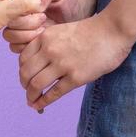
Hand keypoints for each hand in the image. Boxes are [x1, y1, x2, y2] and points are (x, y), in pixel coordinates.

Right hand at [2, 0, 88, 52]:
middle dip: (27, 25)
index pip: (9, 8)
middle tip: (44, 21)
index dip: (24, 13)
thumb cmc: (66, 2)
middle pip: (8, 23)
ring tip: (44, 31)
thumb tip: (34, 2)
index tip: (42, 12)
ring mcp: (19, 30)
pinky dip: (28, 46)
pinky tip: (43, 40)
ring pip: (10, 38)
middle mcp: (15, 15)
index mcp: (19, 1)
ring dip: (27, 36)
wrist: (76, 16)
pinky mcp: (24, 43)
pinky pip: (16, 48)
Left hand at [18, 10, 132, 111]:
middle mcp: (50, 50)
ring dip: (31, 96)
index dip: (22, 72)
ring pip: (36, 85)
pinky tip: (41, 106)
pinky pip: (54, 93)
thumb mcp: (62, 31)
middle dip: (24, 86)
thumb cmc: (91, 31)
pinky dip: (44, 102)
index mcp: (45, 37)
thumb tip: (40, 65)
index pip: (22, 59)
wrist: (112, 30)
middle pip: (26, 73)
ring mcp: (62, 64)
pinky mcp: (76, 77)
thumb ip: (50, 45)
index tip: (26, 79)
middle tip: (29, 92)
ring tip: (32, 102)